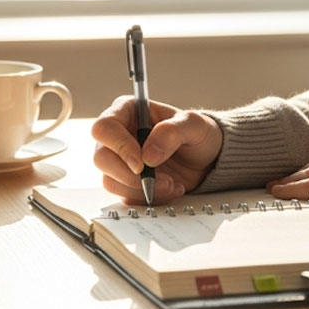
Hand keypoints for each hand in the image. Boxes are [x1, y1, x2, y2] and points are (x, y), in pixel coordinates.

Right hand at [91, 95, 222, 204]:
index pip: (105, 128)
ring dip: (143, 189)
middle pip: (101, 158)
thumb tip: (148, 155)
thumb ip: (171, 132)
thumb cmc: (198, 134)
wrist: (207, 159)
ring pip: (111, 180)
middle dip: (132, 175)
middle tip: (162, 179)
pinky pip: (124, 195)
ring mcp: (119, 160)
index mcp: (127, 111)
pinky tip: (168, 189)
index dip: (119, 147)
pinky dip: (147, 197)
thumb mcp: (193, 125)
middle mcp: (118, 135)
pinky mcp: (125, 181)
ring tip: (171, 183)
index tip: (141, 163)